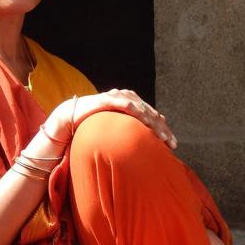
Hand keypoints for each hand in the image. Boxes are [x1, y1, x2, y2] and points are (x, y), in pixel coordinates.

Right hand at [60, 89, 176, 148]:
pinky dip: (137, 112)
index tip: (173, 145)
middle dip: (163, 129)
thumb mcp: (117, 131)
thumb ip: (130, 134)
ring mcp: (118, 98)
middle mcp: (128, 99)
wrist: (72, 117)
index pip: (153, 117)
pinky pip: (126, 105)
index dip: (164, 130)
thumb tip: (145, 147)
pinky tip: (145, 121)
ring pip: (142, 110)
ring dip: (154, 123)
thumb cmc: (95, 125)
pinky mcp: (108, 99)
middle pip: (151, 114)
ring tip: (162, 136)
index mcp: (133, 105)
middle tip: (172, 143)